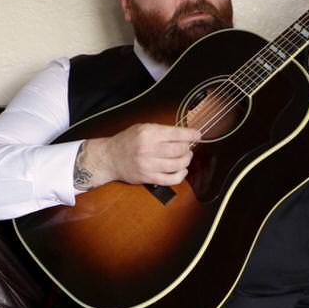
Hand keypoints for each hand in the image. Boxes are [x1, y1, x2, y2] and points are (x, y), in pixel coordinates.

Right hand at [76, 123, 200, 190]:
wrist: (110, 158)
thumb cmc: (127, 141)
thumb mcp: (142, 128)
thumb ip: (161, 131)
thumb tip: (184, 134)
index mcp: (148, 133)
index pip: (176, 134)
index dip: (191, 134)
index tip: (198, 134)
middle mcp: (148, 149)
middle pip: (180, 150)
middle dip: (188, 148)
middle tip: (188, 147)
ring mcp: (149, 165)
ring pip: (178, 165)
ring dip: (186, 161)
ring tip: (185, 157)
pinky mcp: (149, 178)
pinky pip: (172, 179)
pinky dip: (181, 175)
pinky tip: (181, 170)